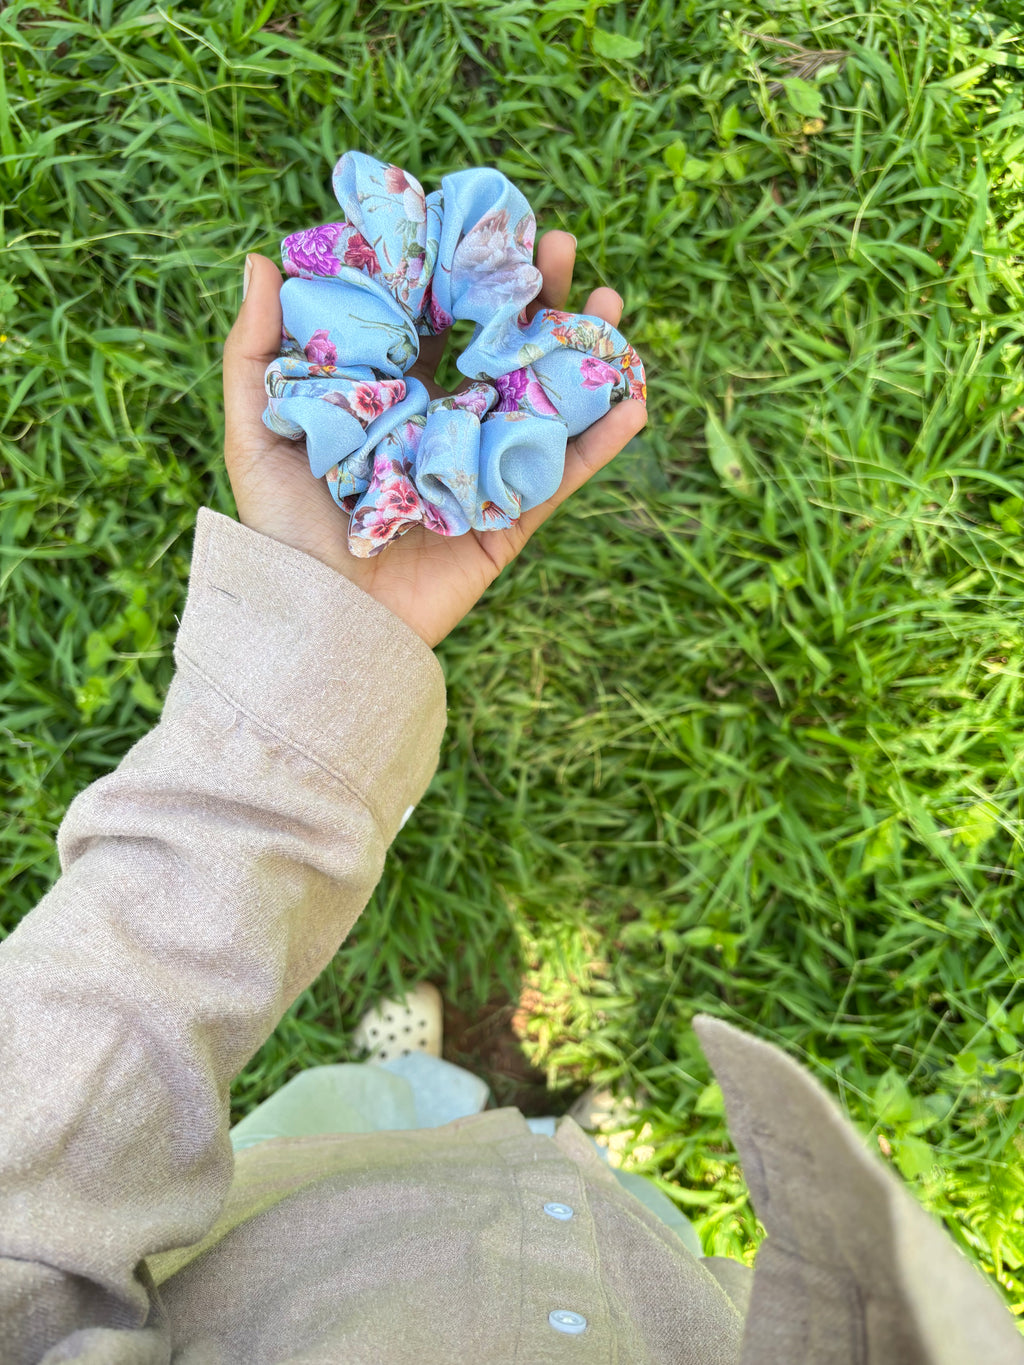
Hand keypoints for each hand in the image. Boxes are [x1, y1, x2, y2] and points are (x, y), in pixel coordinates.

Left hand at [222, 235, 646, 646]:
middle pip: (500, 352)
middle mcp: (443, 429)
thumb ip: (254, 350)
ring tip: (612, 301)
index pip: (436, 324)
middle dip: (537, 297)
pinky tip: (637, 397)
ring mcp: (481, 473)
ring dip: (584, 354)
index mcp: (391, 401)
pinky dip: (602, 442)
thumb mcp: (254, 431)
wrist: (315, 621)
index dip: (464, 275)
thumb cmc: (280, 530)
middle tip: (564, 244)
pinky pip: (562, 476)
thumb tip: (264, 256)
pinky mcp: (508, 521)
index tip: (489, 223)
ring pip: (543, 403)